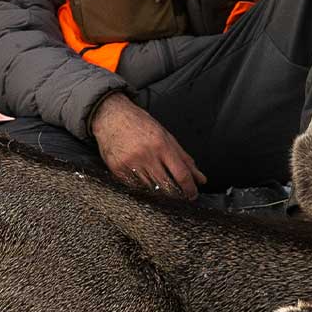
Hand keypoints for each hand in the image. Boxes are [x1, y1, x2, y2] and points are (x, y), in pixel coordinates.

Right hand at [89, 93, 205, 198]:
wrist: (111, 116)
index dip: (189, 188)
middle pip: (167, 186)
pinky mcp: (117, 169)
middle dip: (176, 194)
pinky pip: (135, 187)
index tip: (192, 195)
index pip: (181, 174)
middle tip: (180, 195)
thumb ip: (184, 158)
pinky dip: (143, 187)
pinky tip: (144, 178)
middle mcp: (146, 155)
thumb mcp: (166, 136)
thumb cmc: (140, 124)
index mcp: (161, 145)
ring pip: (151, 189)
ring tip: (160, 183)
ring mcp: (130, 163)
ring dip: (159, 190)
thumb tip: (200, 178)